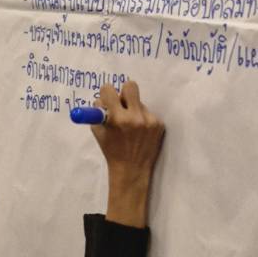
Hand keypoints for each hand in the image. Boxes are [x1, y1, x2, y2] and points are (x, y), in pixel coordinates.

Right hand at [90, 81, 164, 227]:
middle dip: (124, 92)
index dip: (106, 93)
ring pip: (140, 102)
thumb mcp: (98, 131)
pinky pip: (148, 113)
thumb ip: (99, 112)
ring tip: (131, 127)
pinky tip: (140, 133)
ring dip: (134, 110)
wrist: (132, 170)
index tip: (108, 99)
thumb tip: (103, 98)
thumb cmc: (111, 150)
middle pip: (130, 86)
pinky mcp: (159, 125)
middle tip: (123, 103)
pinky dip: (143, 120)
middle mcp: (135, 117)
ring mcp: (149, 121)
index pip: (109, 90)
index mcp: (117, 118)